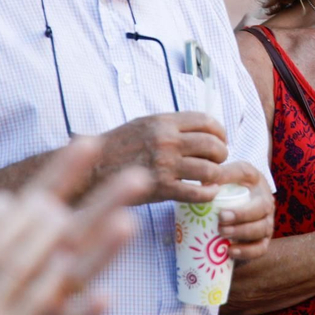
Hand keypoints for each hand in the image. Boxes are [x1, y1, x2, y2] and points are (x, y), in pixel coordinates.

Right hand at [95, 112, 229, 204]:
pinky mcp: (161, 188)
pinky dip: (208, 194)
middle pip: (213, 145)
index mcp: (163, 122)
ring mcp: (165, 164)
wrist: (92, 170)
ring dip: (216, 175)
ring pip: (209, 169)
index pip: (206, 121)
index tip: (221, 140)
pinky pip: (197, 192)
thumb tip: (198, 129)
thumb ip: (169, 126)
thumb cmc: (117, 147)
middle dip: (221, 154)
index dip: (220, 132)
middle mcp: (166, 140)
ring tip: (212, 178)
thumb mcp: (143, 124)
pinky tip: (207, 193)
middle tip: (218, 161)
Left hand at [215, 162, 273, 263]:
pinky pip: (261, 248)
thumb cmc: (228, 188)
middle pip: (261, 208)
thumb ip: (215, 177)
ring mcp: (266, 221)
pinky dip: (247, 251)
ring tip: (223, 234)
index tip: (220, 197)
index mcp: (254, 181)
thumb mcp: (223, 177)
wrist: (240, 202)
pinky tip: (231, 252)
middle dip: (241, 215)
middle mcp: (265, 200)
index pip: (247, 175)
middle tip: (221, 219)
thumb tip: (204, 185)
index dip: (234, 181)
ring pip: (262, 228)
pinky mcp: (263, 239)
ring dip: (243, 232)